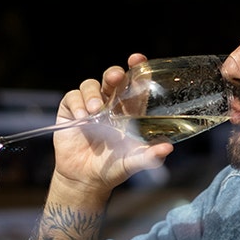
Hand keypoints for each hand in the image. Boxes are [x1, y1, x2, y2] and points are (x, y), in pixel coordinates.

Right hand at [50, 53, 173, 203]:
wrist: (86, 179)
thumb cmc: (113, 168)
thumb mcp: (133, 162)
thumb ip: (149, 156)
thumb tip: (167, 148)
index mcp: (128, 111)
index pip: (134, 85)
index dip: (137, 69)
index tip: (138, 59)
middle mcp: (110, 104)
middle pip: (112, 78)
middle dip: (114, 73)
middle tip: (115, 78)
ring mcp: (90, 105)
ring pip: (91, 85)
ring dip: (93, 94)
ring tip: (96, 111)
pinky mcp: (71, 111)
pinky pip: (73, 96)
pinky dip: (78, 103)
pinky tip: (83, 118)